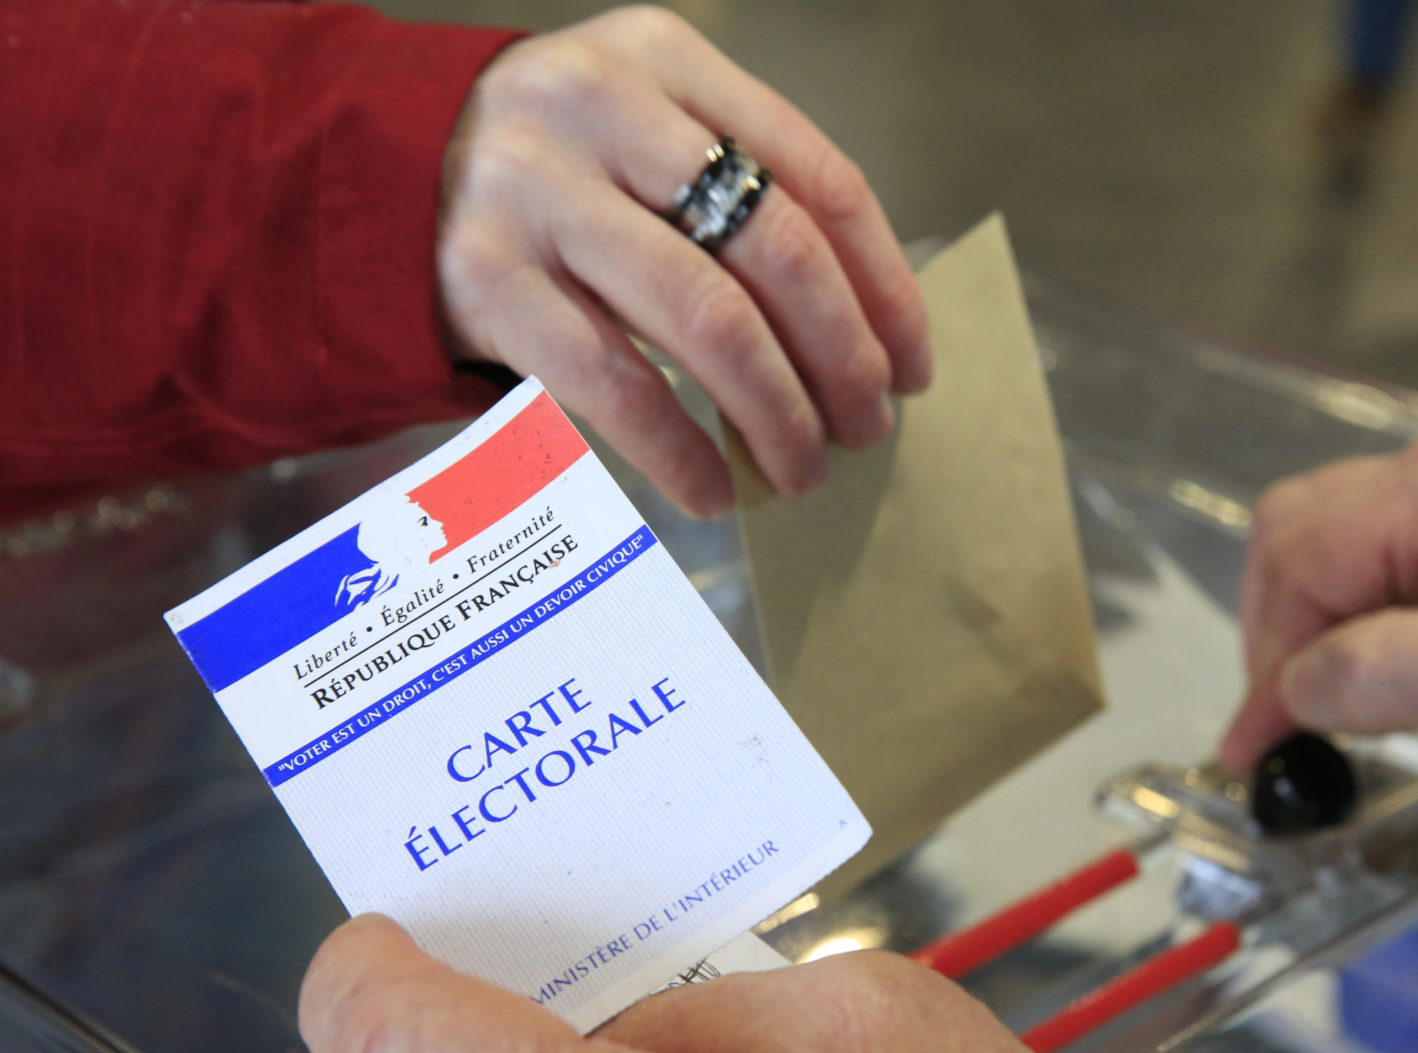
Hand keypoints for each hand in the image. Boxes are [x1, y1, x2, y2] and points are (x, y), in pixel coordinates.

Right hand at [436, 6, 931, 518]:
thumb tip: (869, 336)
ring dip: (777, 413)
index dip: (885, 287)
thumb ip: (741, 194)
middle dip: (843, 359)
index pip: (820, 178)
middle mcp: (601, 108)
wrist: (368, 170)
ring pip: (707, 321)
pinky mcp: (484, 280)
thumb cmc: (551, 171)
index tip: (913, 367)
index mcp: (665, 59)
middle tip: (867, 428)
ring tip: (804, 469)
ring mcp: (535, 193)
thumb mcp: (644, 132)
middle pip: (776, 250)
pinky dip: (680, 452)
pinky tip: (713, 490)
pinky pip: (615, 386)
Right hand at [1218, 418, 1417, 779]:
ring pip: (1329, 553)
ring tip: (1338, 710)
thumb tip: (1288, 692)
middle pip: (1297, 539)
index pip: (1299, 558)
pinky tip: (1382, 681)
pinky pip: (1379, 569)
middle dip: (1278, 637)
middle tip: (1291, 727)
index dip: (1265, 660)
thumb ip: (1384, 676)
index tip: (1259, 746)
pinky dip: (1355, 629)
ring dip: (1313, 634)